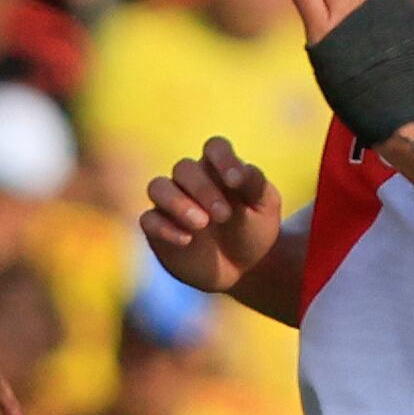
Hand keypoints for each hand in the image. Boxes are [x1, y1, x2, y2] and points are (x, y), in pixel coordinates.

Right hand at [142, 135, 287, 292]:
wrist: (239, 267)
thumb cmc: (253, 229)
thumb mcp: (265, 207)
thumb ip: (256, 184)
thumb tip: (240, 170)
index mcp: (219, 168)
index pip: (215, 147)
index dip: (223, 159)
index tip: (235, 181)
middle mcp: (191, 180)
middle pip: (184, 168)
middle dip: (203, 189)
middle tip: (224, 215)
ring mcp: (171, 202)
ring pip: (158, 187)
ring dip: (177, 202)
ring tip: (201, 224)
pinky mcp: (157, 227)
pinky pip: (149, 219)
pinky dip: (165, 228)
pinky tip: (186, 240)